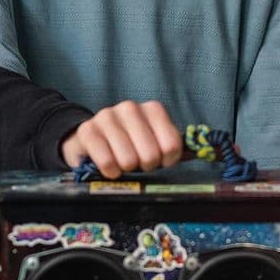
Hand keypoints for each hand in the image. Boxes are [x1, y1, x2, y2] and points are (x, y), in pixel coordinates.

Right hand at [60, 100, 183, 176]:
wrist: (89, 140)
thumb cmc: (128, 145)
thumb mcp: (153, 142)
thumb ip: (171, 148)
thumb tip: (191, 155)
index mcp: (153, 109)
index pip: (172, 145)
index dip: (167, 161)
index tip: (159, 161)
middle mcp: (130, 108)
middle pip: (151, 155)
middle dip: (145, 166)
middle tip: (137, 163)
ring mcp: (107, 116)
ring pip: (128, 160)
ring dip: (126, 169)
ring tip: (121, 162)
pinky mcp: (88, 130)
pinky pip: (107, 162)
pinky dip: (110, 171)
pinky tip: (109, 167)